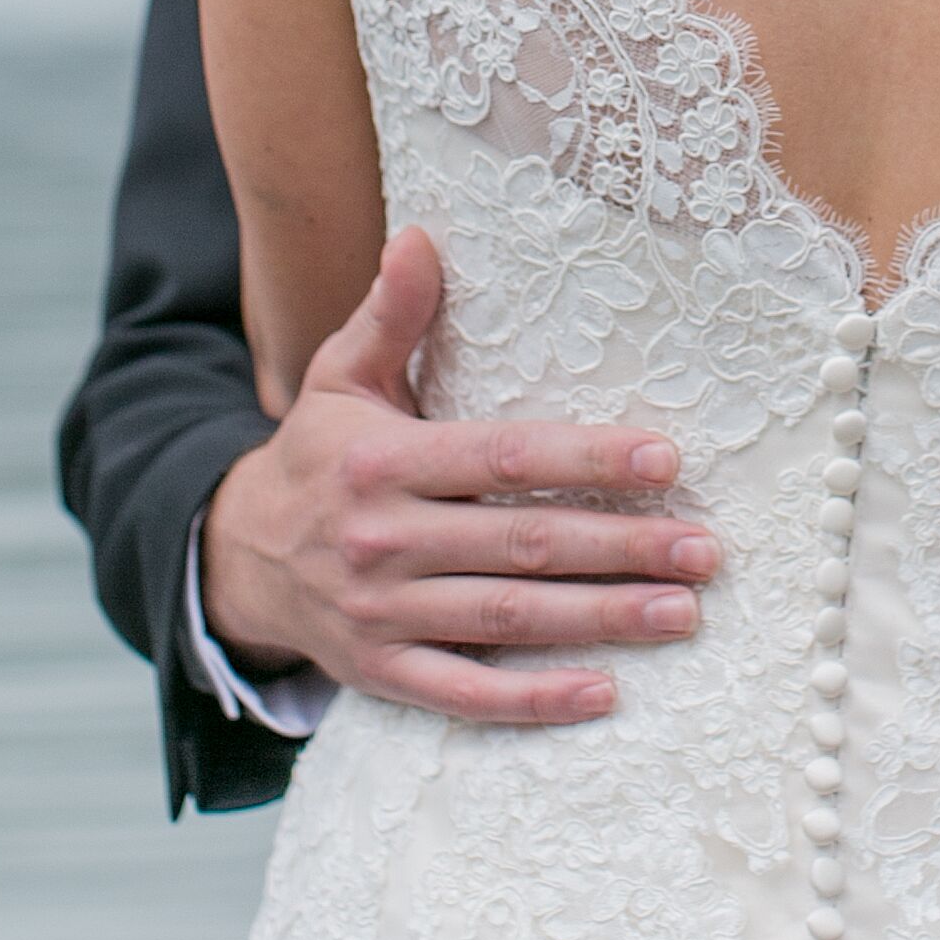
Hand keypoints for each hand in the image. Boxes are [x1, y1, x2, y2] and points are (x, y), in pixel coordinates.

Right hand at [201, 227, 718, 726]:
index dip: (586, 458)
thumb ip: (392, 314)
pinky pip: (465, 693)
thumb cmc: (317, 455)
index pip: (503, 459)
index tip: (666, 460)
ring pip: (509, 620)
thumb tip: (422, 237)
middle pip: (523, 544)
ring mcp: (382, 615)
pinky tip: (604, 694)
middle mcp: (384, 540)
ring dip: (600, 618)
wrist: (236, 556)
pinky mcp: (381, 673)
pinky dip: (533, 702)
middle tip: (703, 550)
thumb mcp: (340, 377)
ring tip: (681, 611)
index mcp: (384, 463)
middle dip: (621, 547)